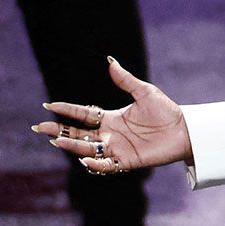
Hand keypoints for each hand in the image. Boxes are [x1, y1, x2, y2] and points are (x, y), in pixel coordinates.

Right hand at [35, 58, 191, 175]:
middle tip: (40, 128)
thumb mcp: (144, 92)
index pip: (83, 114)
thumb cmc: (165, 111)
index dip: (66, 110)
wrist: (184, 130)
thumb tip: (109, 60)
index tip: (48, 106)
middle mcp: (110, 134)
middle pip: (78, 133)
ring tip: (56, 141)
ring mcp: (117, 149)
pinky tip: (85, 158)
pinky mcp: (127, 161)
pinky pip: (106, 165)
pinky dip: (95, 163)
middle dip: (59, 131)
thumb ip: (126, 80)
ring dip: (71, 146)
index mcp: (111, 118)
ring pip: (87, 148)